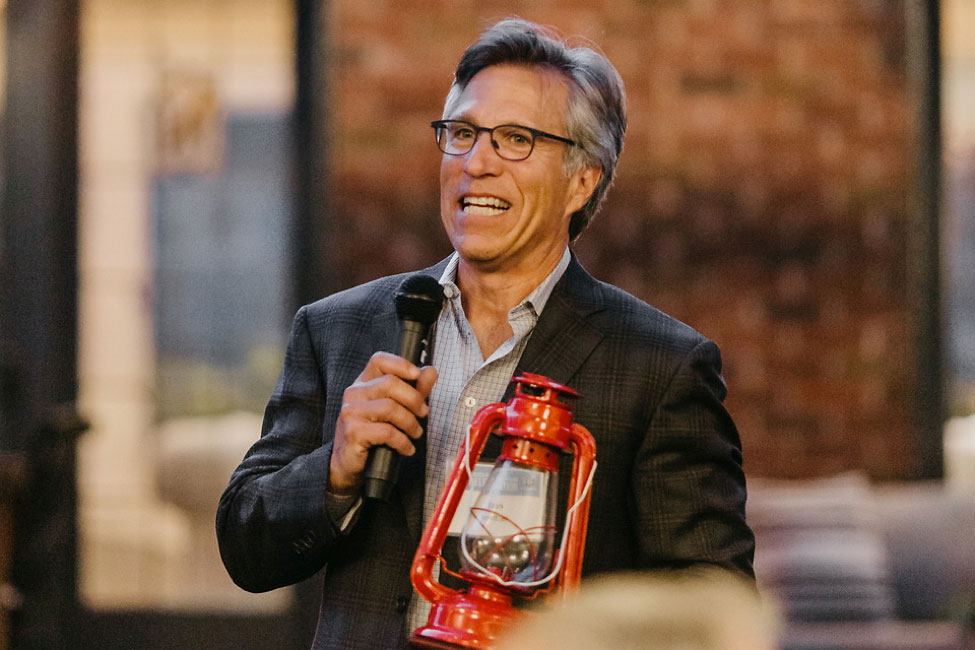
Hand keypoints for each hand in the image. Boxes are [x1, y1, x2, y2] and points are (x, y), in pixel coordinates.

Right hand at [329, 352, 437, 494]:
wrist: (347, 465)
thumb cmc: (372, 435)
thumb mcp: (394, 410)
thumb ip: (413, 390)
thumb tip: (430, 371)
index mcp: (363, 384)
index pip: (379, 361)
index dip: (400, 364)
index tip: (417, 375)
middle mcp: (354, 393)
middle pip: (390, 383)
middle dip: (414, 399)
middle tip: (423, 413)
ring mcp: (351, 412)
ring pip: (391, 408)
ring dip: (410, 423)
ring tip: (415, 433)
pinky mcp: (353, 432)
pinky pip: (387, 432)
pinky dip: (403, 441)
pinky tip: (406, 448)